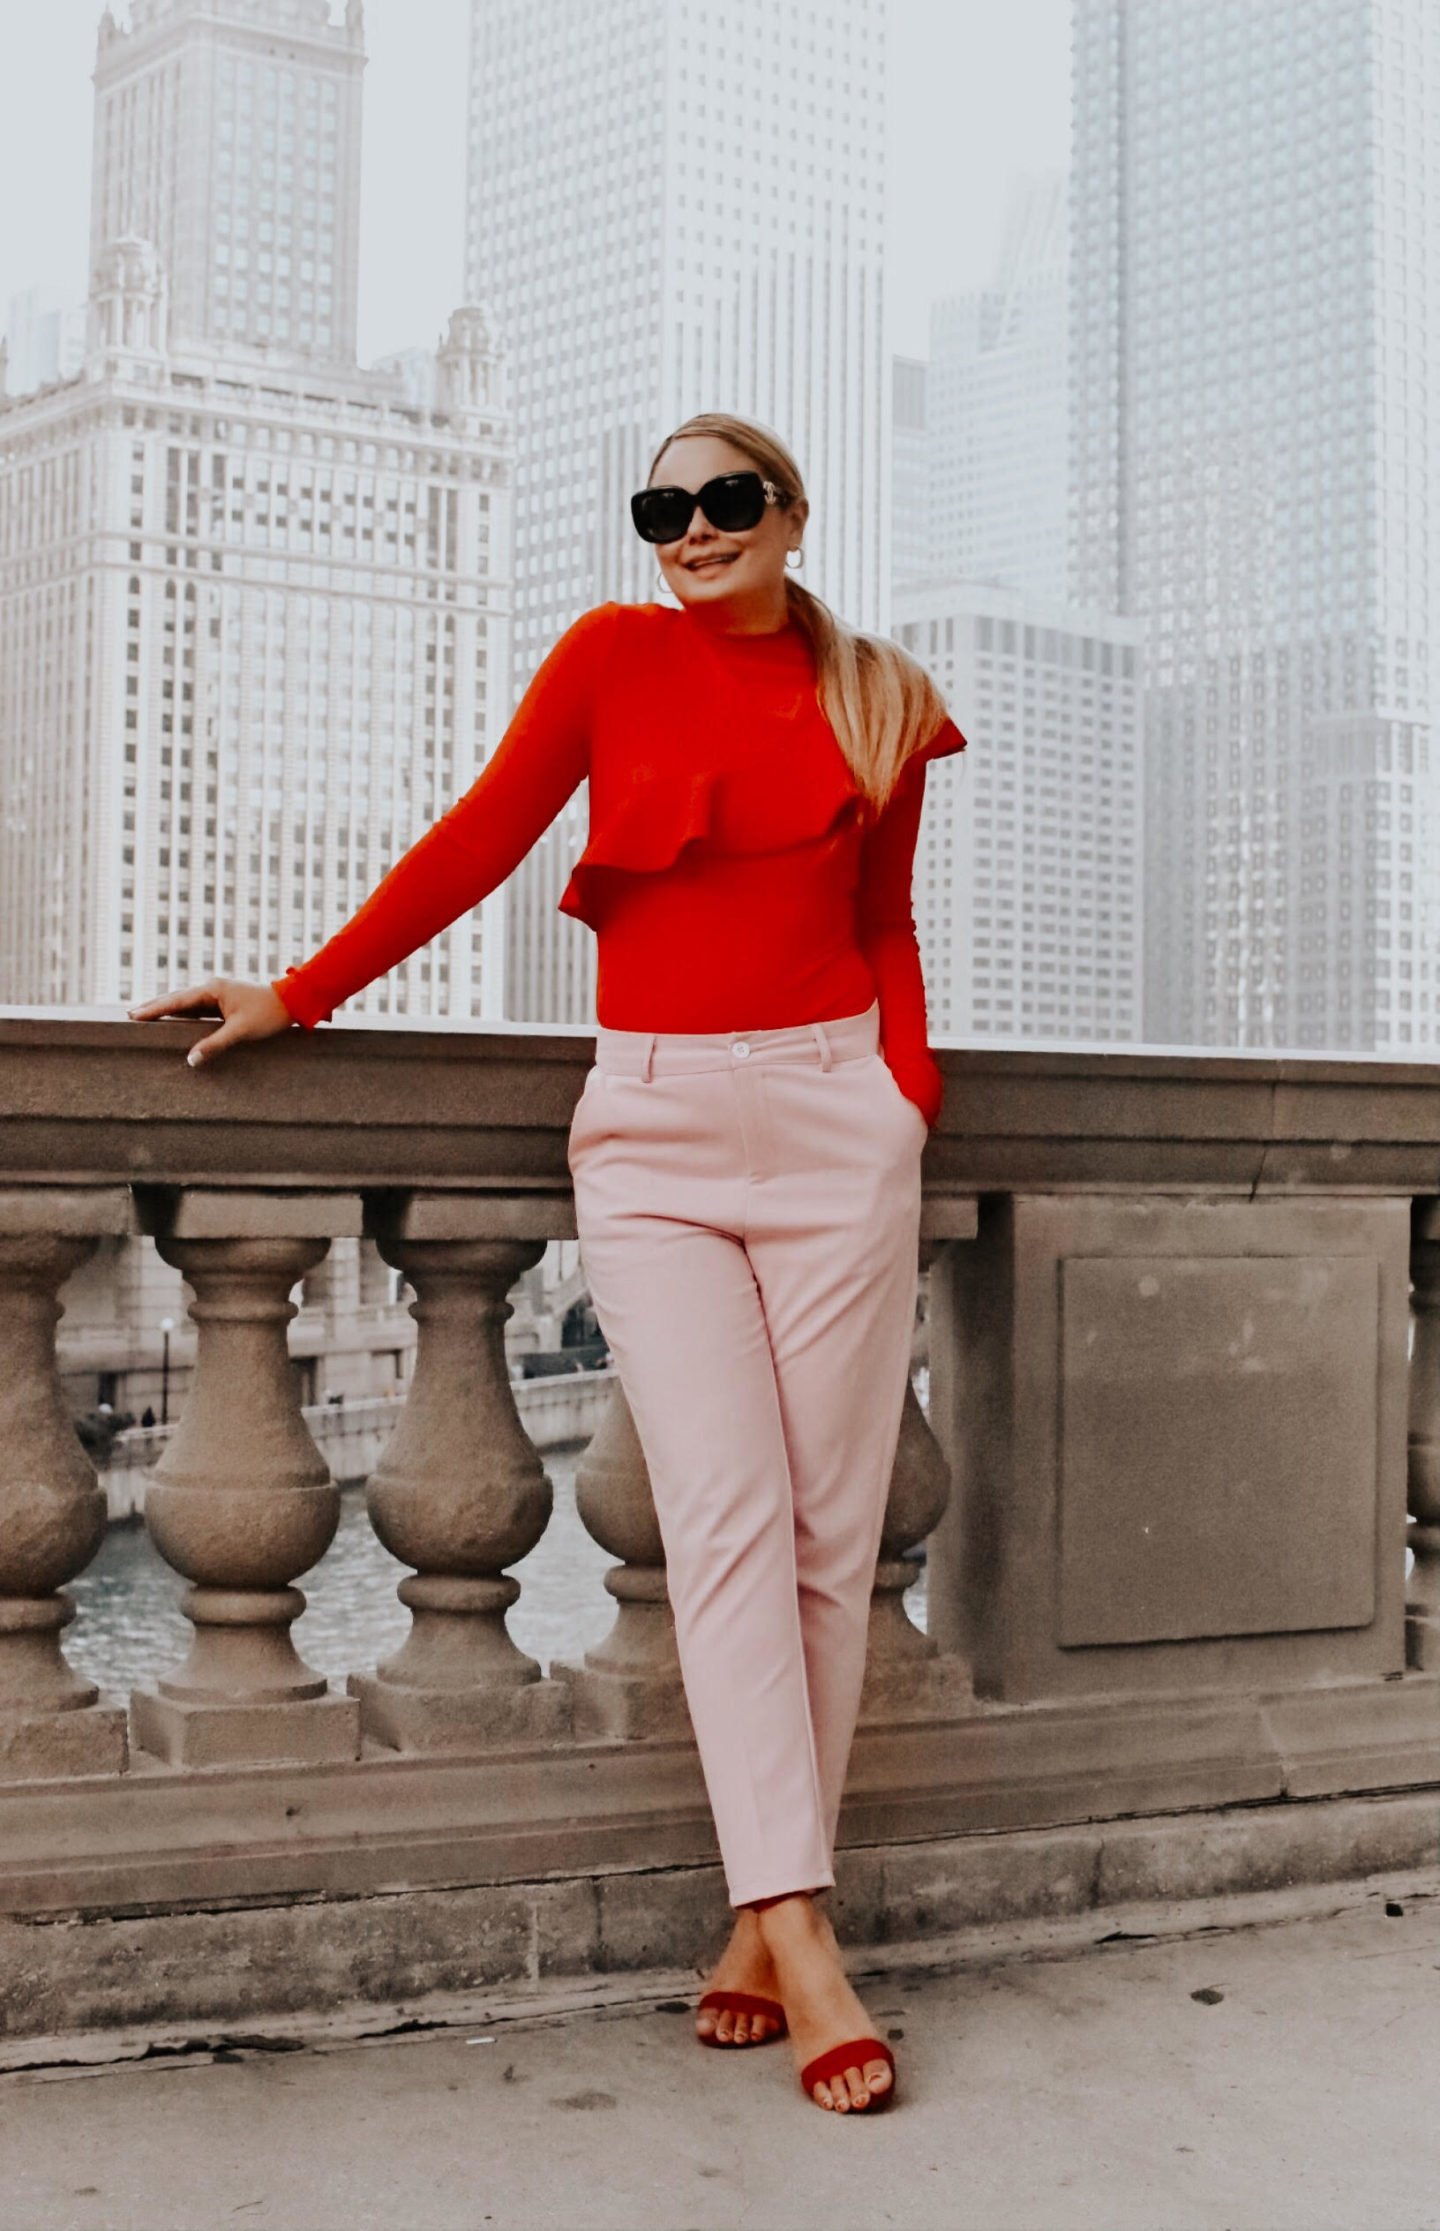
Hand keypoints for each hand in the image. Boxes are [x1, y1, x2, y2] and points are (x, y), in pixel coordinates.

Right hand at [127, 978, 295, 1066]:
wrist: (292, 1002)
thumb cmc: (268, 1013)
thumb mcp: (241, 1031)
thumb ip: (215, 1044)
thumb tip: (191, 1060)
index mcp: (212, 989)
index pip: (176, 1001)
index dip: (154, 1009)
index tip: (133, 1015)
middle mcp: (212, 988)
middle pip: (176, 999)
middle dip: (154, 1007)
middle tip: (130, 1015)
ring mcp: (217, 995)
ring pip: (185, 1004)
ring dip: (166, 1010)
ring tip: (144, 1017)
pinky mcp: (224, 1002)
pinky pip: (197, 1010)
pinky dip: (182, 1015)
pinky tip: (171, 1020)